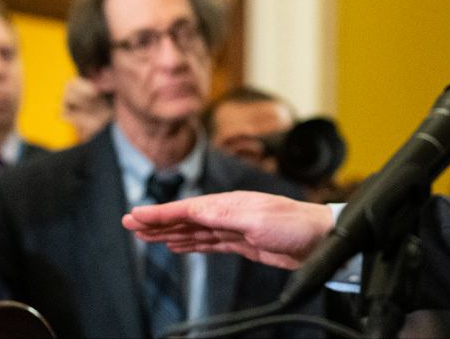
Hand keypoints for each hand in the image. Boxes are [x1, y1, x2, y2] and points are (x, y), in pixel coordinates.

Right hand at [123, 191, 333, 269]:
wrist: (321, 241)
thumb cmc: (295, 225)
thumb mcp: (257, 219)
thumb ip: (224, 216)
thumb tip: (194, 211)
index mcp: (231, 203)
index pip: (188, 207)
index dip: (160, 213)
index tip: (135, 215)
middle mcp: (231, 212)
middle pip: (186, 217)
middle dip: (157, 221)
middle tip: (129, 224)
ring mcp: (236, 227)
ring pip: (194, 230)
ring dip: (169, 233)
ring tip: (145, 236)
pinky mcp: (243, 243)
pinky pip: (209, 242)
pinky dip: (190, 243)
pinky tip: (177, 245)